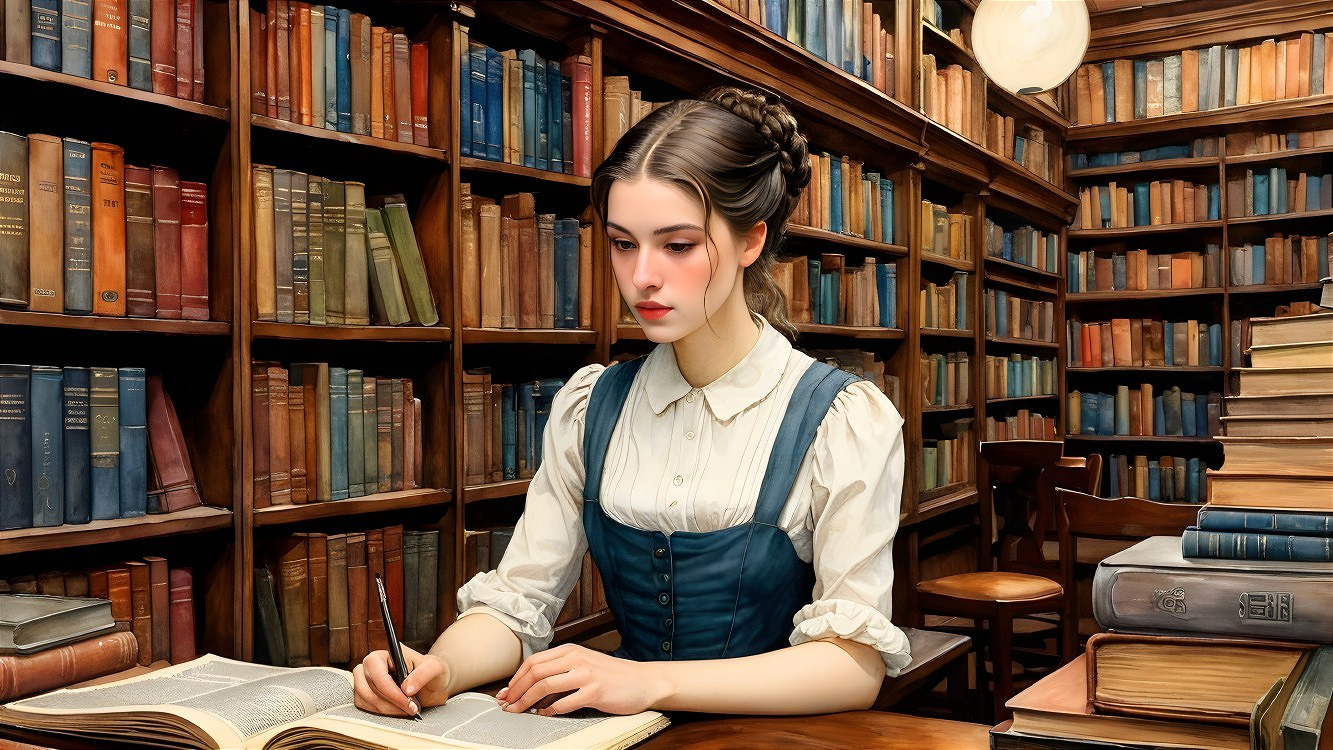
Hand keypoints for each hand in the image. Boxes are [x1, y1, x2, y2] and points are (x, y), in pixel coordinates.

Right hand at [352, 645, 449, 716]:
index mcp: (386, 655)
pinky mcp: (366, 695)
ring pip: (364, 699)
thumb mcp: (435, 668)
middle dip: (389, 702)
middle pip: (366, 687)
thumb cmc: (433, 672)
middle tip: (410, 708)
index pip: (376, 670)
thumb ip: (423, 674)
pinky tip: (397, 712)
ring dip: (385, 710)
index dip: (389, 689)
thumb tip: (407, 689)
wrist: (433, 685)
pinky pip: (364, 707)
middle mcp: (372, 666)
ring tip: (406, 710)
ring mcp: (366, 681)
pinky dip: (380, 713)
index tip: (407, 702)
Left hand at [497, 644, 670, 715]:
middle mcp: (576, 659)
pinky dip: (550, 710)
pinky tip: (545, 715)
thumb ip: (561, 672)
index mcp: (571, 650)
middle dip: (515, 691)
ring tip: (519, 711)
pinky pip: (564, 702)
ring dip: (526, 701)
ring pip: (545, 685)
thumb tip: (532, 690)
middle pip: (535, 672)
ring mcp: (586, 674)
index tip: (505, 692)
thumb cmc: (613, 676)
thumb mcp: (584, 665)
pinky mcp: (595, 691)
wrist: (643, 681)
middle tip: (507, 704)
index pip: (534, 661)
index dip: (515, 678)